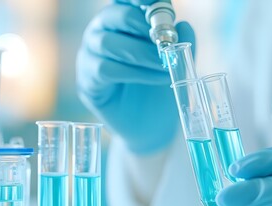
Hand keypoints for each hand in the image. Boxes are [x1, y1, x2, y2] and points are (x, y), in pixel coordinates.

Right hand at [76, 1, 194, 153]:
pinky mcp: (88, 80)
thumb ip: (181, 44)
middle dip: (142, 26)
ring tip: (164, 64)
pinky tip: (157, 78)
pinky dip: (134, 73)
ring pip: (107, 42)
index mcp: (124, 23)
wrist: (152, 127)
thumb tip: (183, 26)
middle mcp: (103, 33)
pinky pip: (104, 69)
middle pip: (114, 15)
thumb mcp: (177, 65)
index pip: (125, 0)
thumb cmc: (161, 89)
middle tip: (165, 41)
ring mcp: (91, 55)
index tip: (152, 1)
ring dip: (141, 53)